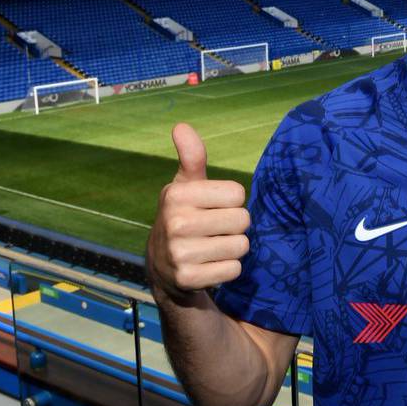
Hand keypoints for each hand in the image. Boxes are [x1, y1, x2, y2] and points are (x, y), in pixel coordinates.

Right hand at [147, 123, 250, 303]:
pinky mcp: (189, 279)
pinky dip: (227, 269)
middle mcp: (175, 223)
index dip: (232, 201)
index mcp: (176, 195)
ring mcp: (180, 254)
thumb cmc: (184, 216)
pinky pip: (234, 269)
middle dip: (235, 226)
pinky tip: (208, 265)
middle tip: (214, 230)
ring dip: (233, 248)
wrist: (163, 266)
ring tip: (211, 247)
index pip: (238, 194)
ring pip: (241, 246)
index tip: (213, 207)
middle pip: (243, 220)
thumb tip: (181, 126)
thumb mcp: (185, 186)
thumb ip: (191, 157)